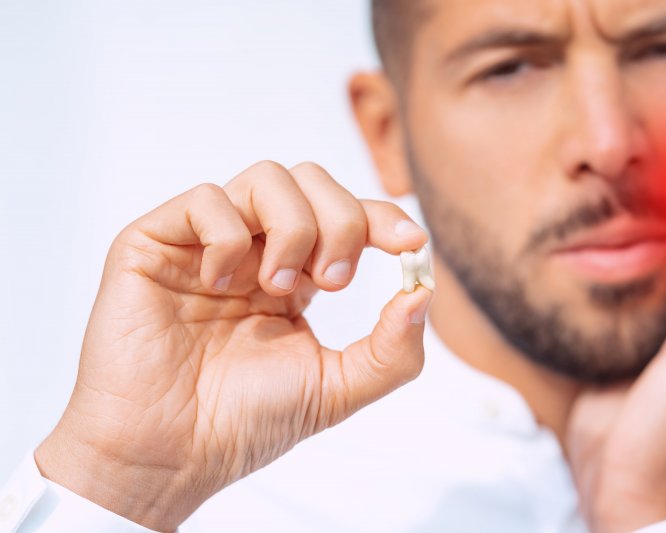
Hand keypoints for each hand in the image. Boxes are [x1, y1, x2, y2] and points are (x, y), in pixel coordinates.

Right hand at [34, 161, 433, 531]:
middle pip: (312, 181)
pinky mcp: (156, 242)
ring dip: (292, 228)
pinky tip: (219, 283)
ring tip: (277, 288)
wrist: (171, 454)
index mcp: (294, 277)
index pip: (345, 217)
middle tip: (333, 283)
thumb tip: (423, 291)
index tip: (410, 243)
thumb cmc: (246, 423)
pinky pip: (205, 198)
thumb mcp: (337, 389)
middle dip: (340, 223)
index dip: (381, 217)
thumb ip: (391, 349)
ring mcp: (206, 243)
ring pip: (266, 177)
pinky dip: (229, 236)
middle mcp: (254, 251)